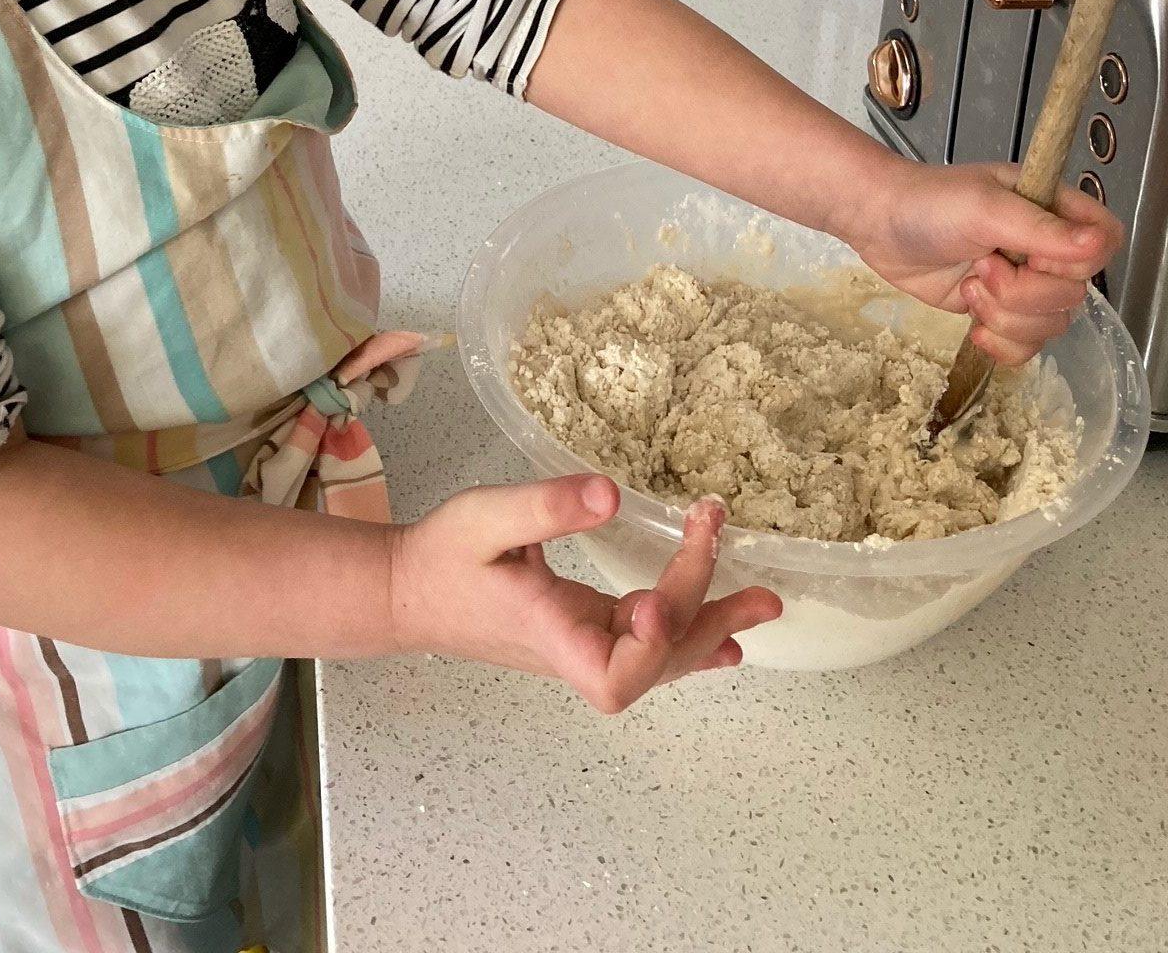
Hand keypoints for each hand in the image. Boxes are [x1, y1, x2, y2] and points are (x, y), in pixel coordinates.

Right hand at [387, 476, 780, 712]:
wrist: (405, 591)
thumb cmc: (440, 557)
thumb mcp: (485, 519)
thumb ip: (545, 507)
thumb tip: (611, 492)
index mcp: (552, 635)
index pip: (617, 676)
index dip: (650, 651)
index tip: (657, 602)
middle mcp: (575, 651)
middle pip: (657, 663)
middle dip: (710, 621)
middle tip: (762, 591)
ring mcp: (581, 643)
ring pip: (659, 654)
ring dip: (711, 627)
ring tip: (761, 603)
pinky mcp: (580, 628)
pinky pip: (644, 643)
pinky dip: (687, 636)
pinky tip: (721, 639)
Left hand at [846, 158, 1123, 365]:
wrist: (878, 224)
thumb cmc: (929, 203)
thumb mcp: (984, 208)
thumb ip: (1040, 229)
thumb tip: (1098, 245)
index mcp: (1052, 209)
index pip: (1103, 244)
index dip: (1075, 264)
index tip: (1032, 257)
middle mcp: (1045, 247)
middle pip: (1074, 295)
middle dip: (1023, 294)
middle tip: (981, 268)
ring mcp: (1023, 282)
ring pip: (1051, 325)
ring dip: (1005, 316)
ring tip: (969, 287)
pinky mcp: (999, 310)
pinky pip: (1026, 345)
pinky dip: (1001, 343)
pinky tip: (973, 326)